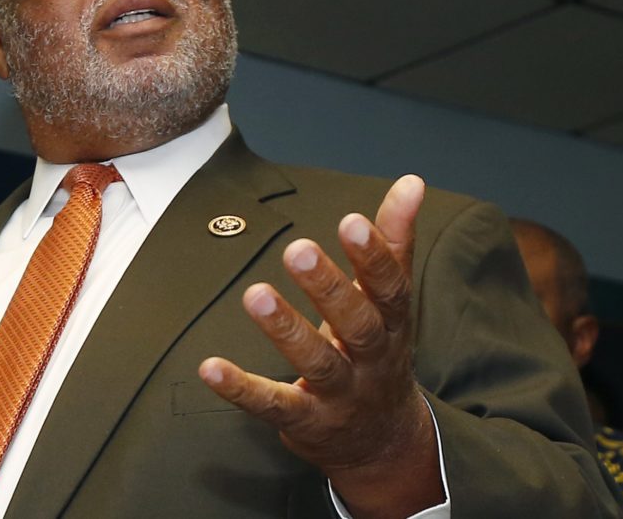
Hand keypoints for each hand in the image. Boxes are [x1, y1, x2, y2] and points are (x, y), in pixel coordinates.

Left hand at [199, 175, 442, 518]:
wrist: (384, 442)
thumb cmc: (379, 351)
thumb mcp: (391, 300)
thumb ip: (394, 241)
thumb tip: (412, 181)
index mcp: (392, 324)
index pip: (390, 289)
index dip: (374, 256)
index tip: (352, 221)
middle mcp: (372, 360)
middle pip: (357, 325)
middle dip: (329, 288)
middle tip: (297, 250)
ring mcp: (340, 395)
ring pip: (317, 363)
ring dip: (286, 329)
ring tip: (255, 294)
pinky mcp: (305, 422)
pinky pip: (273, 405)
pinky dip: (241, 389)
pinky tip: (210, 367)